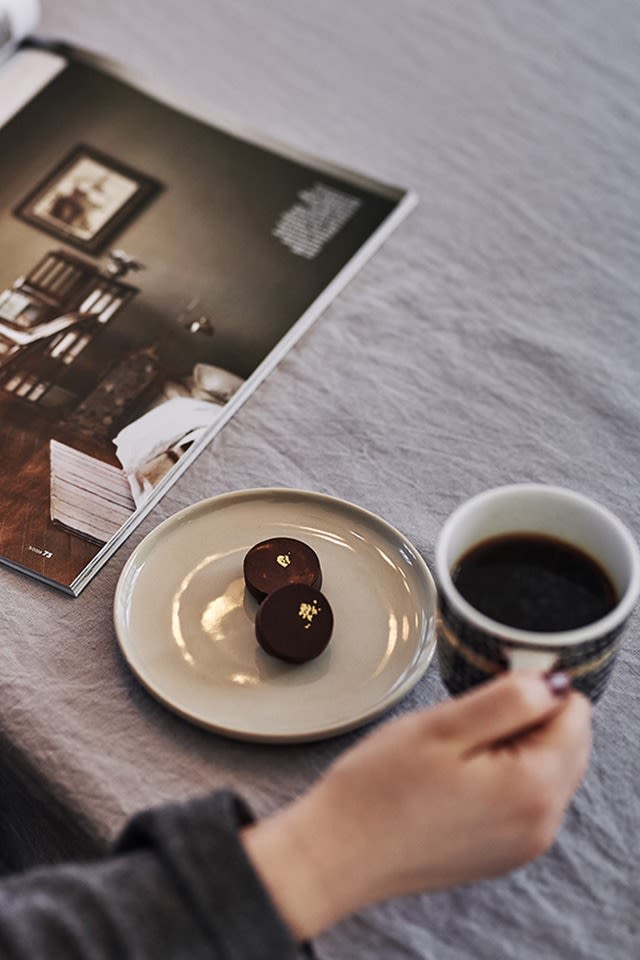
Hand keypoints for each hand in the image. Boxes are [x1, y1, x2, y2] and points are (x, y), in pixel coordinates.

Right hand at [242, 672, 590, 940]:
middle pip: (568, 741)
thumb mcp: (443, 725)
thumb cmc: (378, 788)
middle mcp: (542, 822)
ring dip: (516, 745)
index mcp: (533, 787)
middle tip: (468, 719)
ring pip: (549, 767)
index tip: (487, 691)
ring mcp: (526, 842)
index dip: (533, 687)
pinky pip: (529, 797)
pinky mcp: (506, 851)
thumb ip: (509, 699)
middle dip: (530, 718)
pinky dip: (506, 774)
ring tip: (458, 748)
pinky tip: (458, 774)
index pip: (574, 711)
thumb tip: (552, 682)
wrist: (339, 852)